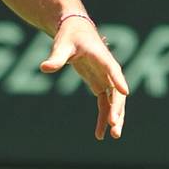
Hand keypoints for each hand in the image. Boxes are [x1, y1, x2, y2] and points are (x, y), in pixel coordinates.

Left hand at [39, 17, 127, 140]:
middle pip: (116, 91)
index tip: (125, 92)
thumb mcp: (62, 45)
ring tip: (114, 136)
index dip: (118, 80)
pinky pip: (105, 104)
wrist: (75, 31)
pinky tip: (99, 134)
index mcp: (101, 56)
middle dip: (117, 109)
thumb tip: (44, 68)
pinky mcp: (101, 85)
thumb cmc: (70, 36)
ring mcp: (106, 79)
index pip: (112, 69)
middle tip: (114, 126)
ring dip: (114, 118)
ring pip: (114, 101)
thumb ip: (56, 58)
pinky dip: (104, 118)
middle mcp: (108, 69)